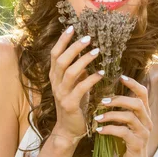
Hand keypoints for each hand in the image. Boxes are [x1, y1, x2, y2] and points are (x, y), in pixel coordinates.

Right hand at [49, 26, 103, 144]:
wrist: (69, 129)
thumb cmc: (75, 103)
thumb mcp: (75, 83)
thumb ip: (78, 69)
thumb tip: (88, 51)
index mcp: (55, 76)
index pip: (55, 54)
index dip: (62, 40)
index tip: (72, 27)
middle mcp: (55, 83)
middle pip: (61, 60)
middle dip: (74, 47)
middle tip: (88, 37)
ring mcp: (61, 94)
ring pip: (70, 72)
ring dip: (84, 60)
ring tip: (98, 51)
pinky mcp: (70, 104)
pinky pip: (80, 88)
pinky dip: (91, 79)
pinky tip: (102, 73)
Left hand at [95, 75, 153, 156]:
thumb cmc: (128, 145)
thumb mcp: (127, 126)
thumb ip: (123, 113)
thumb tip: (107, 97)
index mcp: (145, 115)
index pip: (143, 93)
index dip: (133, 84)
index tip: (120, 76)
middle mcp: (147, 121)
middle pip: (136, 103)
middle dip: (118, 100)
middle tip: (102, 101)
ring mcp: (143, 133)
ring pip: (129, 116)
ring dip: (111, 115)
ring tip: (97, 117)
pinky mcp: (137, 144)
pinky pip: (123, 132)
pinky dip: (109, 129)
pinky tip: (99, 130)